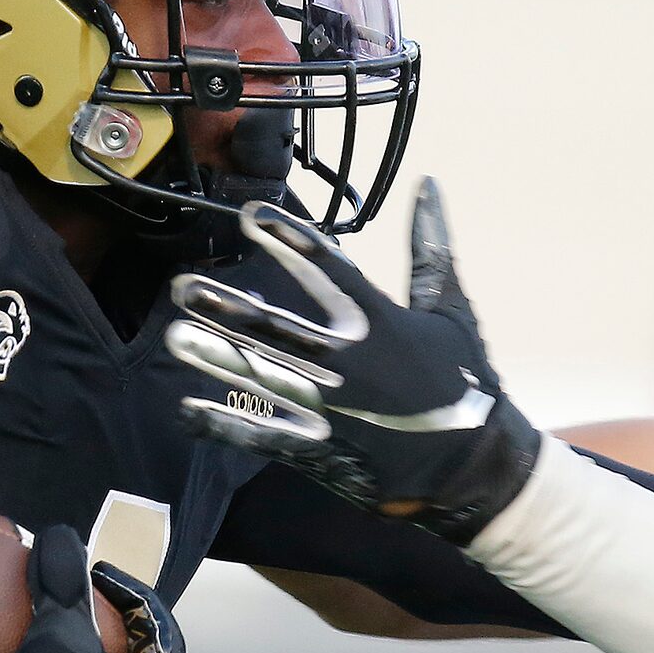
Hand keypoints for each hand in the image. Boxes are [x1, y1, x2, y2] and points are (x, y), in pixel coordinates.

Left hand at [165, 182, 542, 541]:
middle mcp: (352, 364)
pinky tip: (187, 409)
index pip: (330, 272)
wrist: (477, 468)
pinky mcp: (324, 451)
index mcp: (383, 324)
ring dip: (217, 358)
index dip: (290, 241)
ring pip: (264, 380)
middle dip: (230, 308)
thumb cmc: (466, 382)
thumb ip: (432, 247)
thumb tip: (428, 184)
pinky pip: (265, 436)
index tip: (251, 216)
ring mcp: (334, 410)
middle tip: (183, 287)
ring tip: (176, 335)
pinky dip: (226, 425)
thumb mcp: (453, 309)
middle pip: (280, 329)